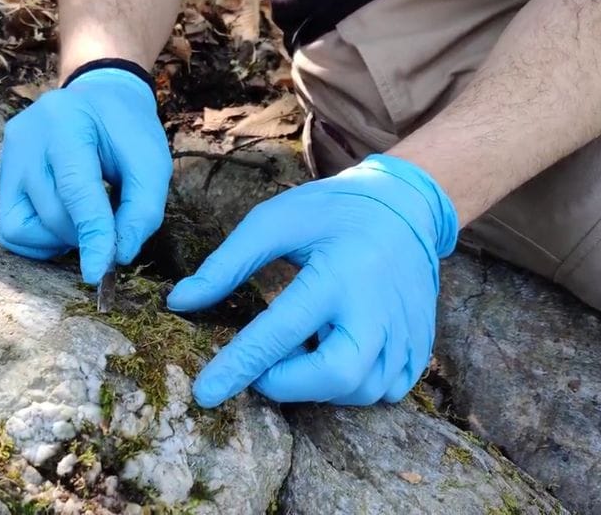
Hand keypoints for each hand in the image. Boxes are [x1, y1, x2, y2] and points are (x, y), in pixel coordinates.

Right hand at [0, 68, 172, 283]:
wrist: (97, 99)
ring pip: (21, 227)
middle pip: (51, 214)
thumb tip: (117, 256)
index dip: (91, 235)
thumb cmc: (126, 130)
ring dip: (60, 238)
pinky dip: (39, 238)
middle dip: (83, 235)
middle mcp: (25, 138)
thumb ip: (142, 209)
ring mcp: (7, 158)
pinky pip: (10, 230)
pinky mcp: (1, 178)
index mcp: (66, 122)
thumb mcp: (151, 161)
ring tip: (84, 218)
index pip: (75, 190)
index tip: (99, 274)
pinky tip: (63, 221)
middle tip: (109, 226)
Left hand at [167, 154, 458, 407]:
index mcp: (339, 273)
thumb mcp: (273, 221)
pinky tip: (336, 352)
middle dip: (288, 384)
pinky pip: (386, 390)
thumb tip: (179, 302)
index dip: (239, 366)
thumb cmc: (330, 212)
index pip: (280, 332)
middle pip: (336, 376)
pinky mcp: (420, 345)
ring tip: (304, 345)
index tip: (205, 393)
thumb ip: (226, 264)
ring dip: (319, 384)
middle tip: (264, 367)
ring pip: (362, 391)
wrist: (405, 206)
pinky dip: (353, 384)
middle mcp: (378, 308)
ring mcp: (406, 331)